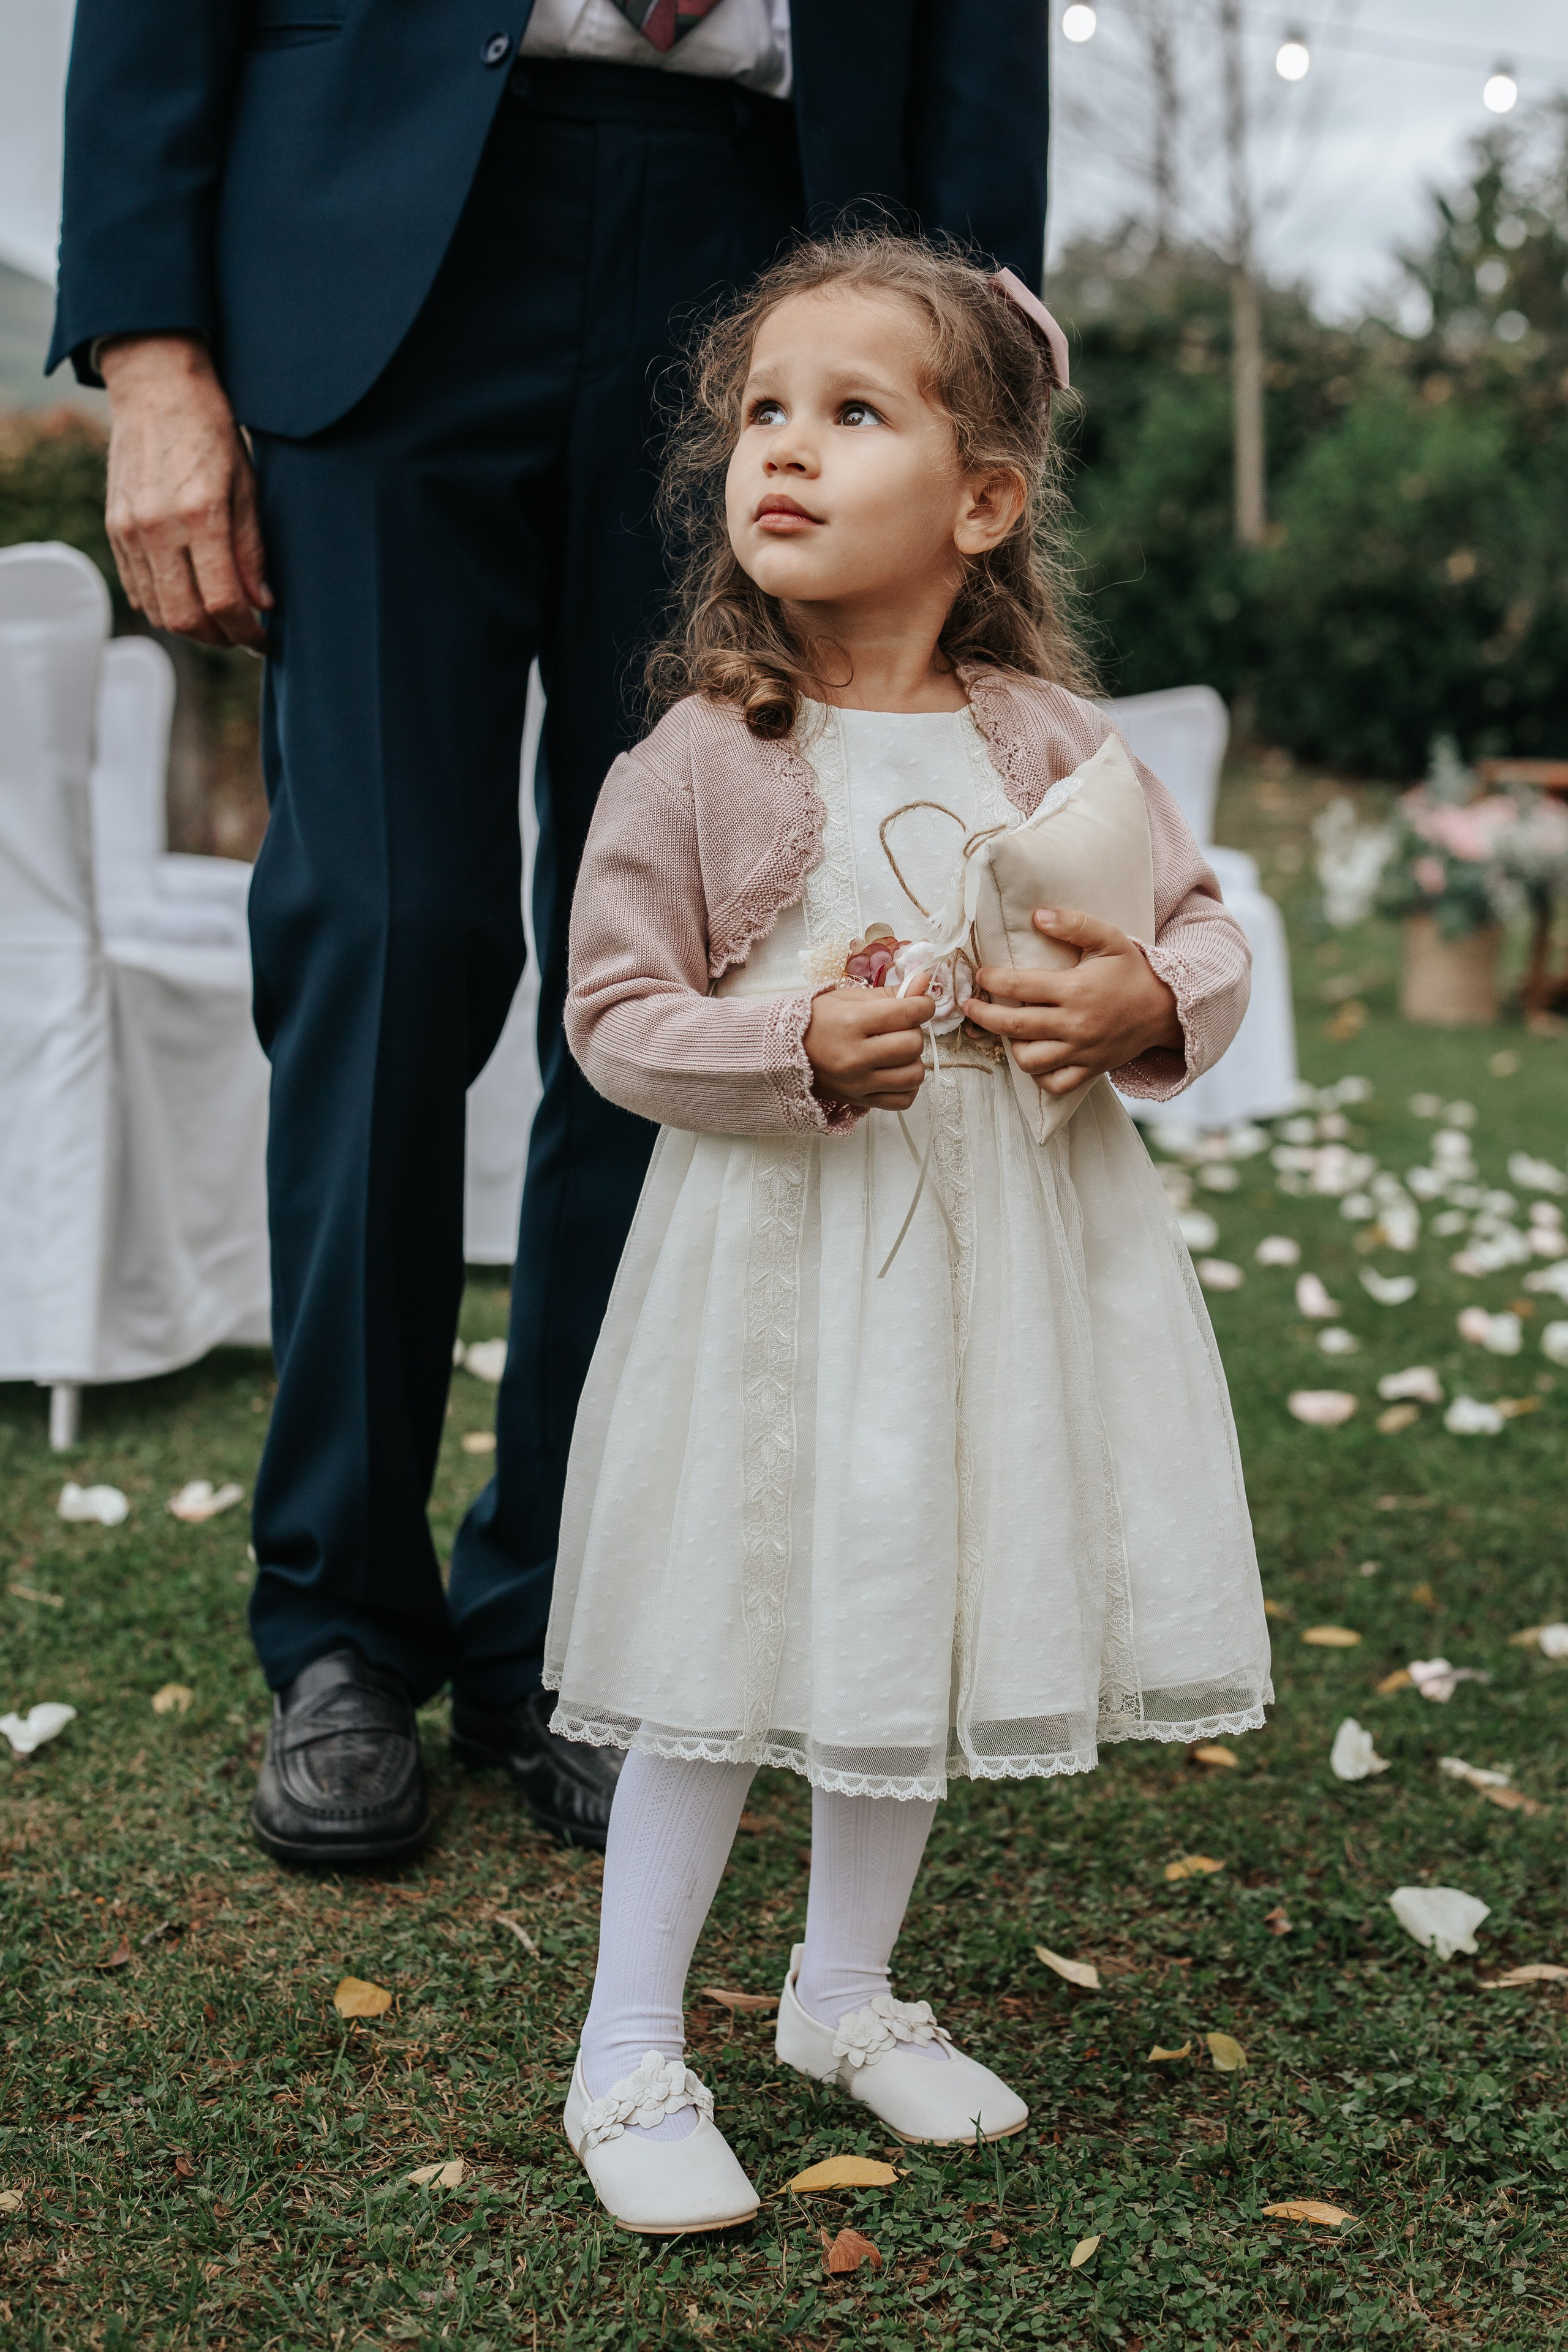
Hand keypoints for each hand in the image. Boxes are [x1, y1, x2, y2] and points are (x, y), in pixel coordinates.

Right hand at [100, 334, 271, 650]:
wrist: (156, 388)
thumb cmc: (210, 431)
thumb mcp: (247, 486)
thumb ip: (252, 550)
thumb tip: (261, 604)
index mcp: (200, 515)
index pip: (224, 601)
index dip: (247, 632)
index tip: (262, 640)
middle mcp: (159, 527)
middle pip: (185, 617)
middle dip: (218, 639)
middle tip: (241, 637)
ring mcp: (131, 530)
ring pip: (158, 610)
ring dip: (190, 627)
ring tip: (217, 621)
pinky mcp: (115, 527)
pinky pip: (136, 588)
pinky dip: (162, 606)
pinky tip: (186, 600)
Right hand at [804, 979, 934, 1111]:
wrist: (786, 1053)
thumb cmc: (818, 1021)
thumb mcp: (849, 998)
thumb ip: (890, 993)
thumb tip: (925, 983)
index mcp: (851, 1022)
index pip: (908, 1013)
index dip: (923, 1005)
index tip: (919, 1004)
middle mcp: (856, 1056)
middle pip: (912, 1045)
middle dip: (914, 1032)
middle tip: (900, 1028)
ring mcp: (859, 1083)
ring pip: (913, 1075)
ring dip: (913, 1061)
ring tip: (897, 1052)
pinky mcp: (861, 1101)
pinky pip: (903, 1100)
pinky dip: (907, 1087)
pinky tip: (895, 1072)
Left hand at [961, 908, 1180, 1095]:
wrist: (1165, 1009)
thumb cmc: (1131, 971)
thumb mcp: (1109, 938)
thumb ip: (1074, 924)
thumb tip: (1037, 915)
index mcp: (1075, 989)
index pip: (1019, 987)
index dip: (992, 981)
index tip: (981, 976)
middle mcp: (1075, 1024)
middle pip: (1015, 1027)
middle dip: (983, 1017)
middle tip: (969, 1007)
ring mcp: (1082, 1051)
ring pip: (1030, 1060)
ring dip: (1011, 1046)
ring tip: (1007, 1031)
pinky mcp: (1089, 1070)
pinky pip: (1054, 1083)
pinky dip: (1038, 1075)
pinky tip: (1033, 1056)